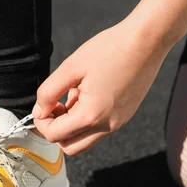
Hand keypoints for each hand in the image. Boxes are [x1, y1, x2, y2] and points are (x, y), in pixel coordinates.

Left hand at [32, 19, 172, 154]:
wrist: (147, 40)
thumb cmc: (111, 49)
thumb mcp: (70, 67)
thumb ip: (48, 92)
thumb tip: (39, 110)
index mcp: (92, 115)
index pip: (55, 136)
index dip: (42, 121)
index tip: (43, 103)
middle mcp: (107, 125)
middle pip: (70, 146)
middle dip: (56, 129)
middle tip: (55, 105)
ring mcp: (118, 122)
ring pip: (84, 139)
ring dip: (71, 124)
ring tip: (73, 94)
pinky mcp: (124, 116)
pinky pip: (98, 128)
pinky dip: (86, 118)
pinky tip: (87, 93)